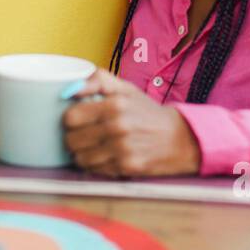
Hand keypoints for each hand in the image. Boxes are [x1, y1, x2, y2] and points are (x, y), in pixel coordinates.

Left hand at [61, 69, 200, 177]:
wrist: (180, 138)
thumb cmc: (148, 112)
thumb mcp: (127, 89)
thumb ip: (98, 80)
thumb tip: (69, 88)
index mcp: (115, 104)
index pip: (70, 117)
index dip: (69, 119)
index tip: (77, 120)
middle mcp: (117, 127)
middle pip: (71, 140)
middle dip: (74, 138)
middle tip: (83, 135)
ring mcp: (122, 149)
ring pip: (80, 158)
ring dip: (83, 153)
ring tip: (94, 147)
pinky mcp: (127, 167)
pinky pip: (96, 170)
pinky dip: (97, 165)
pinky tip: (106, 156)